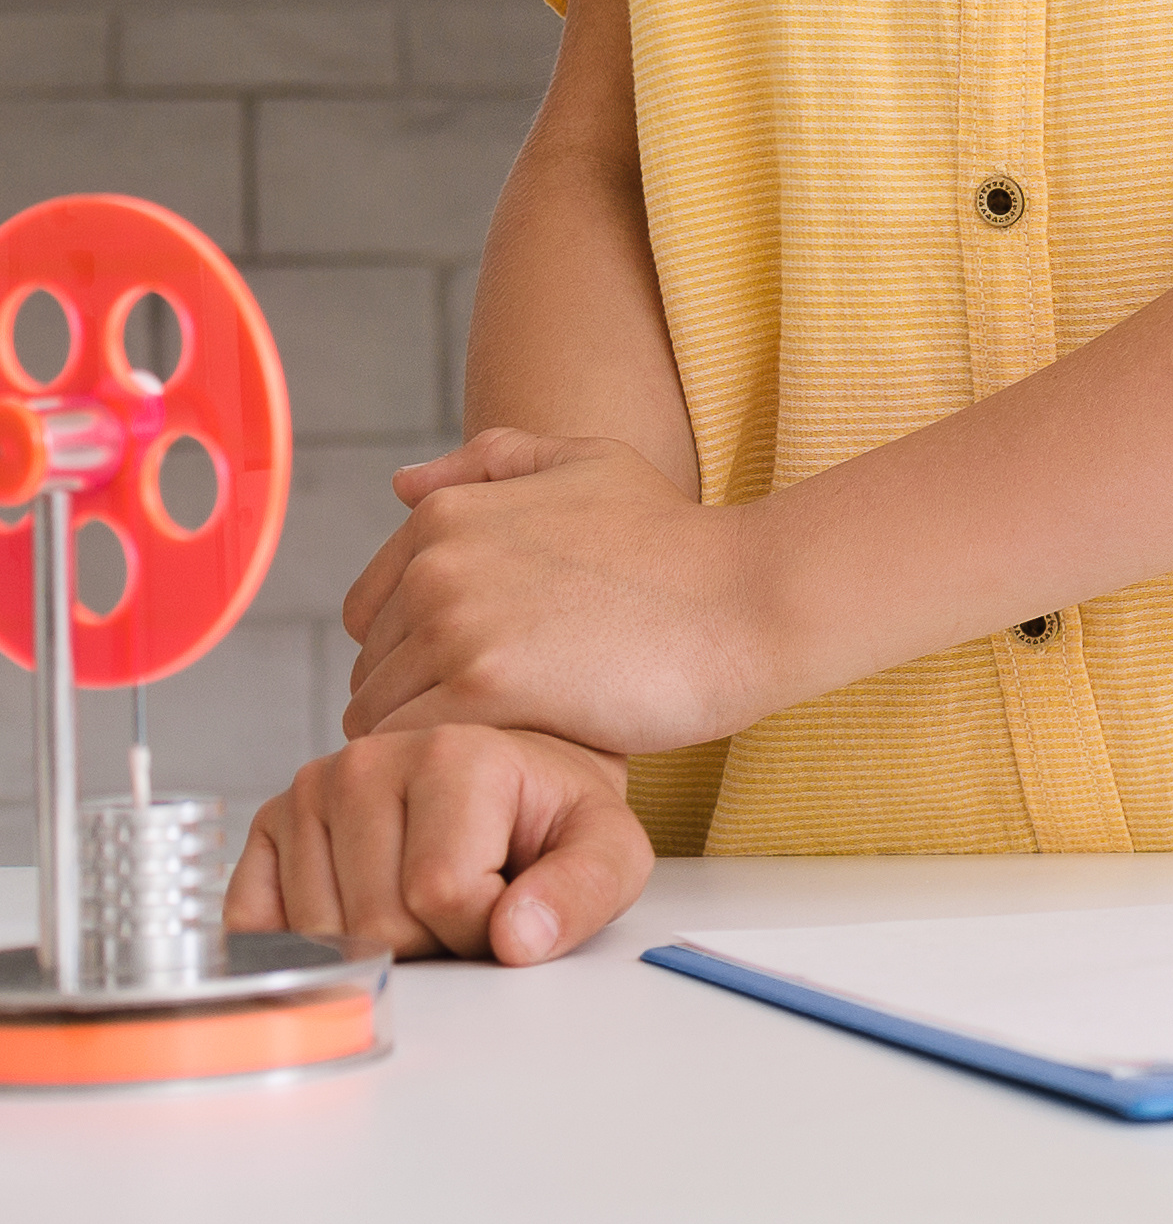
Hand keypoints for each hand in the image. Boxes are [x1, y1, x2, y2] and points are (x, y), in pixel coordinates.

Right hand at [228, 726, 650, 963]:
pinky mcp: (269, 825)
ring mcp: (311, 790)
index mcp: (454, 752)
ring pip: (320, 932)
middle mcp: (368, 760)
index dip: (482, 925)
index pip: (443, 894)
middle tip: (466, 893)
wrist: (506, 786)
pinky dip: (309, 938)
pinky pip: (261, 922)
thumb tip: (516, 936)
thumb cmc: (549, 818)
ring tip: (423, 890)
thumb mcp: (608, 849)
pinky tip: (362, 900)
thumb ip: (584, 890)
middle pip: (377, 922)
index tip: (510, 892)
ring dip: (376, 939)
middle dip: (430, 937)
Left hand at [343, 429, 792, 758]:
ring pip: (385, 717)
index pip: (369, 617)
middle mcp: (436, 564)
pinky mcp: (484, 687)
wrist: (751, 597)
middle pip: (373, 671)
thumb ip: (493, 462)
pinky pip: (419, 746)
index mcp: (445, 516)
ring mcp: (455, 625)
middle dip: (426, 699)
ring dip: (436, 737)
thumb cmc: (679, 542)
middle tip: (508, 715)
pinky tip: (513, 754)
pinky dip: (454, 761)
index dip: (423, 654)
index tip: (490, 671)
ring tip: (509, 738)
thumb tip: (402, 482)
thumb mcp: (592, 465)